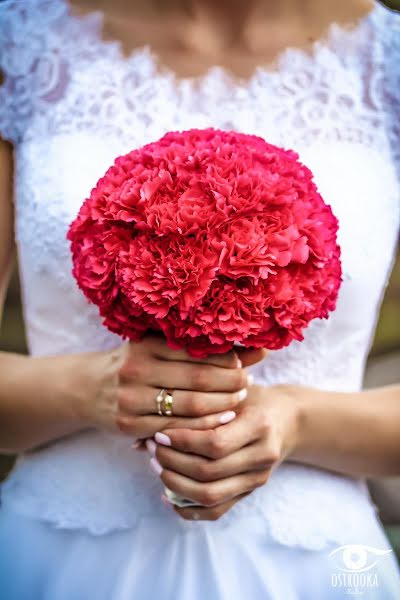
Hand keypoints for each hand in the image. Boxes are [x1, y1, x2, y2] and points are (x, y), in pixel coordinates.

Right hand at [78, 334, 265, 440]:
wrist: (88, 388)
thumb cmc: (134, 364)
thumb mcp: (159, 347)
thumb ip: (202, 348)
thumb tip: (259, 349)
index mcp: (146, 344)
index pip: (198, 352)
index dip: (227, 360)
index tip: (243, 365)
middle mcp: (137, 369)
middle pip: (199, 380)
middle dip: (230, 385)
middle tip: (247, 386)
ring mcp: (131, 399)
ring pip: (191, 408)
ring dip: (221, 407)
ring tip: (237, 403)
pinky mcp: (130, 425)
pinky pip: (176, 430)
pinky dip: (202, 428)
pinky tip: (217, 423)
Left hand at [147, 384, 300, 519]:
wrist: (287, 419)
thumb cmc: (253, 398)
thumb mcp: (232, 392)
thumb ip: (198, 406)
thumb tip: (148, 427)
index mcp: (260, 425)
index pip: (215, 443)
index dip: (182, 442)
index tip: (159, 433)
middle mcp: (262, 455)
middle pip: (209, 472)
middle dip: (172, 462)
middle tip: (151, 448)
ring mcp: (258, 478)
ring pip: (210, 495)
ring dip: (175, 483)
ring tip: (157, 465)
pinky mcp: (250, 492)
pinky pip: (217, 511)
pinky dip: (188, 508)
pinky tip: (167, 494)